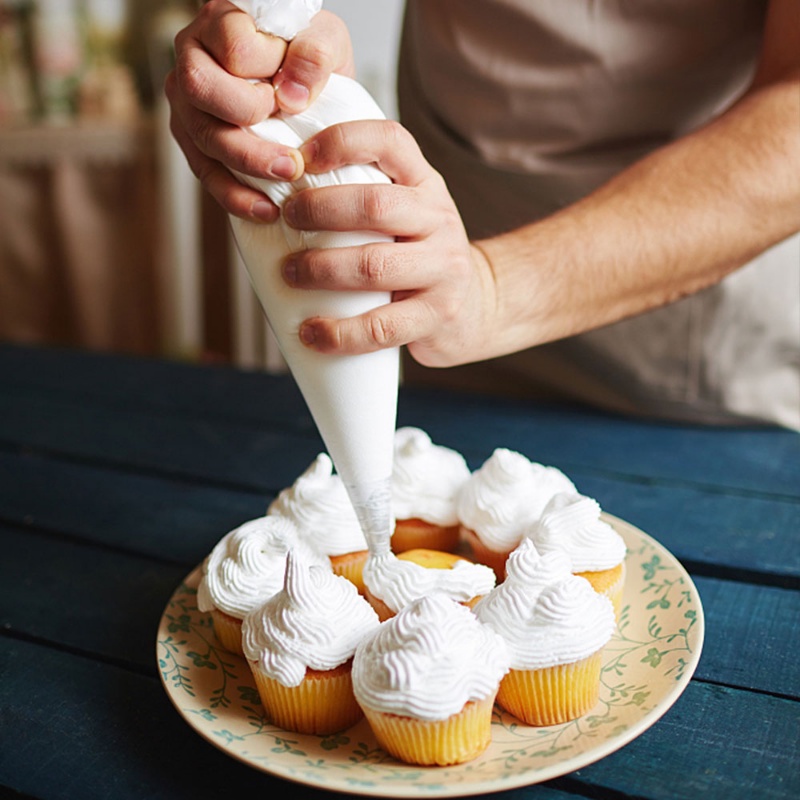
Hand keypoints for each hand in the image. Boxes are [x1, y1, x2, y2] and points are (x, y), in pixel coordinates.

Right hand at [164, 0, 354, 220]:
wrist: (305, 87)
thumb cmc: (308, 57)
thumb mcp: (325, 39)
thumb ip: (314, 53)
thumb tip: (291, 96)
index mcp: (220, 22)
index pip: (232, 45)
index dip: (266, 69)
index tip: (290, 88)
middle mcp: (192, 60)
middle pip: (200, 89)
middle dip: (247, 117)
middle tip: (289, 130)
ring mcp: (188, 107)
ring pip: (203, 138)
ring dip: (248, 163)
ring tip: (290, 175)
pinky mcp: (196, 145)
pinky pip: (207, 176)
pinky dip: (237, 197)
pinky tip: (267, 210)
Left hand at [280, 119, 499, 367]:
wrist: (473, 308)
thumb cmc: (417, 256)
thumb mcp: (405, 213)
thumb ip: (363, 195)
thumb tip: (278, 188)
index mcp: (425, 184)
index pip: (390, 142)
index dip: (342, 142)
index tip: (299, 159)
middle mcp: (439, 220)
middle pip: (375, 205)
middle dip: (319, 209)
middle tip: (286, 220)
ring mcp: (443, 270)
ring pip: (374, 265)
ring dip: (321, 269)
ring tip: (291, 275)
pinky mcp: (437, 316)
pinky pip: (382, 327)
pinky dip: (339, 332)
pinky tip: (312, 332)